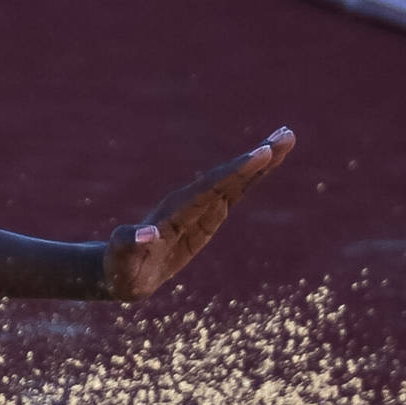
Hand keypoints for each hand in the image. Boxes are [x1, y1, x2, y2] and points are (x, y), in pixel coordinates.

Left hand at [101, 128, 295, 301]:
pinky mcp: (206, 218)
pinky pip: (234, 195)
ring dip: (261, 163)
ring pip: (235, 182)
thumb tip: (145, 234)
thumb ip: (128, 243)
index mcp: (173, 211)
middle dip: (256, 159)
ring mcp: (199, 209)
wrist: (119, 270)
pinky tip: (270, 163)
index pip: (209, 187)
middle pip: (227, 177)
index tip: (262, 153)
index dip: (235, 172)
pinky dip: (252, 180)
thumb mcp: (120, 258)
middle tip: (286, 134)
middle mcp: (189, 203)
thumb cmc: (119, 266)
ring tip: (286, 138)